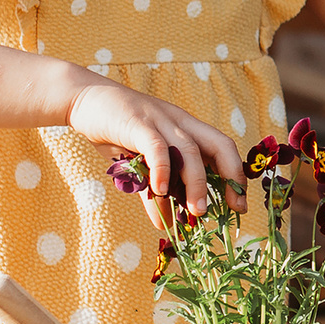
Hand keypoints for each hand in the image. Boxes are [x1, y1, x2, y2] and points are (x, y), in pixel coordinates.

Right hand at [67, 82, 241, 219]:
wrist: (85, 99)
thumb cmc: (117, 132)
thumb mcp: (140, 163)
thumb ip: (154, 190)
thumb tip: (164, 224)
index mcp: (188, 129)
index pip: (223, 149)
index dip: (235, 176)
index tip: (239, 205)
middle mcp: (181, 122)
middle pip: (219, 145)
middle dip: (231, 177)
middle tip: (233, 208)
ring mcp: (161, 121)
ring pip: (189, 151)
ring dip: (197, 183)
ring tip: (197, 211)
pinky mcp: (138, 123)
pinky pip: (156, 147)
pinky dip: (162, 169)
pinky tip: (161, 190)